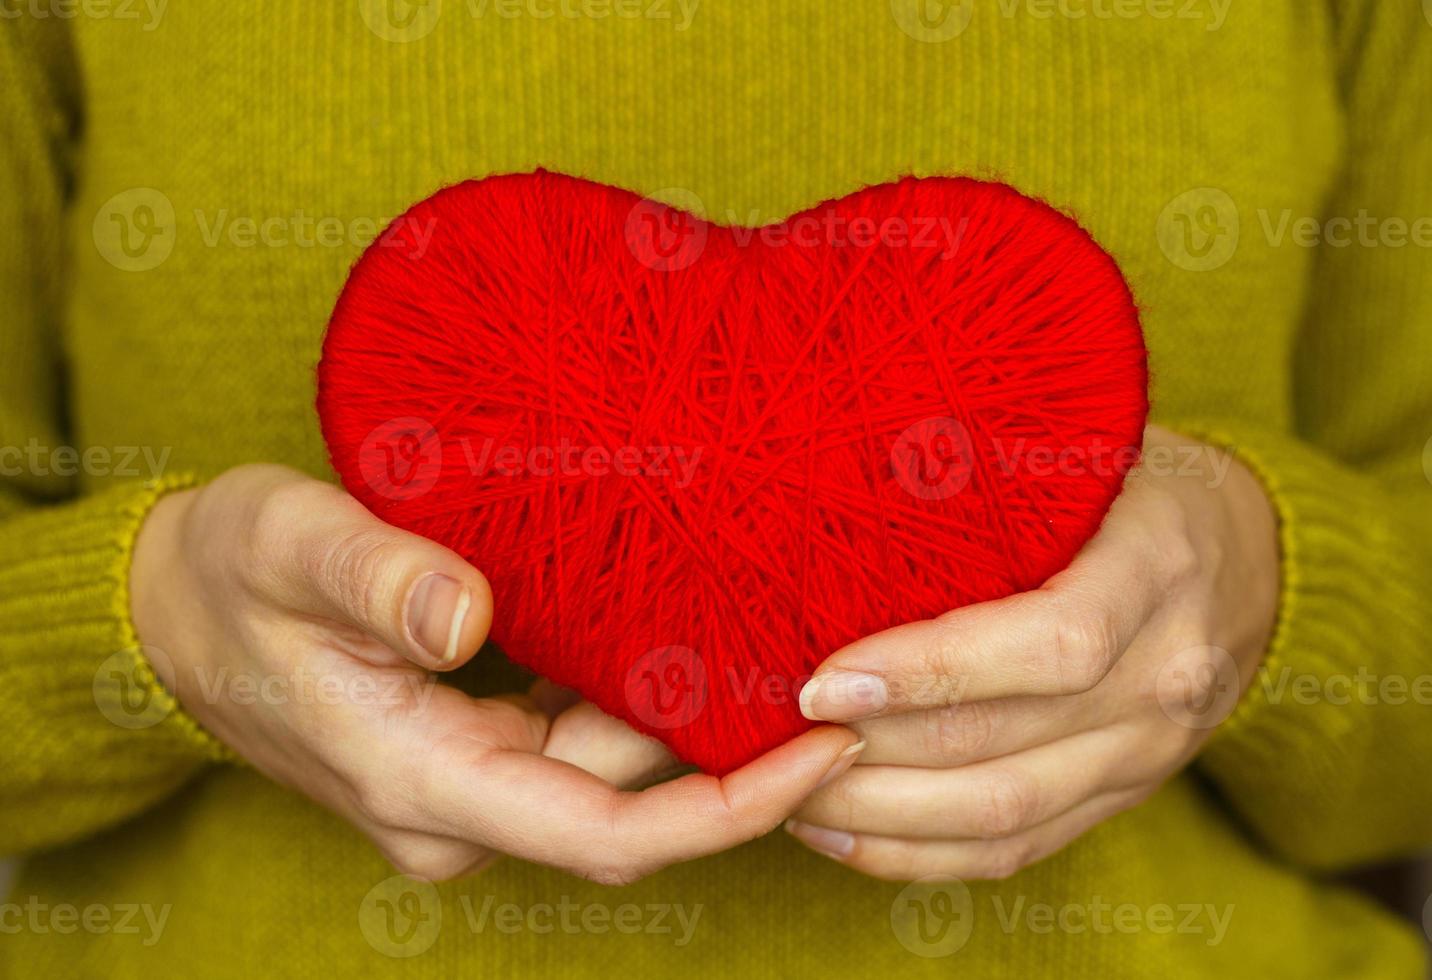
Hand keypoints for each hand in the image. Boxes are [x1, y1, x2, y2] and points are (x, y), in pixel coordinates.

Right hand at [131, 464, 860, 884]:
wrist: (168, 615)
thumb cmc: (222, 578)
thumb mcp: (287, 548)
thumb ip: (378, 580)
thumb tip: (469, 617)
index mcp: (424, 779)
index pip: (611, 833)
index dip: (733, 807)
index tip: (827, 750)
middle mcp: (457, 806)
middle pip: (631, 800)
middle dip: (729, 743)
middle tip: (819, 654)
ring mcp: (465, 786)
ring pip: (610, 768)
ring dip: (683, 713)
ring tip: (762, 626)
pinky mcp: (471, 753)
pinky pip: (578, 743)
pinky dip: (635, 701)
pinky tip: (681, 633)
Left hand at [784, 426, 1278, 880]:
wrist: (1250, 559)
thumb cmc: (1134, 486)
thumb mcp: (1088, 451)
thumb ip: (995, 469)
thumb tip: (839, 476)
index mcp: (1157, 567)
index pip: (1052, 644)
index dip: (931, 670)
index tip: (823, 677)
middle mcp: (1166, 674)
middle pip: (1006, 747)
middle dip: (872, 752)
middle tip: (773, 736)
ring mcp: (1150, 751)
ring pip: (1004, 815)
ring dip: (880, 816)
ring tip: (787, 789)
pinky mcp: (1122, 795)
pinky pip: (1016, 850)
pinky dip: (918, 854)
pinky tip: (838, 830)